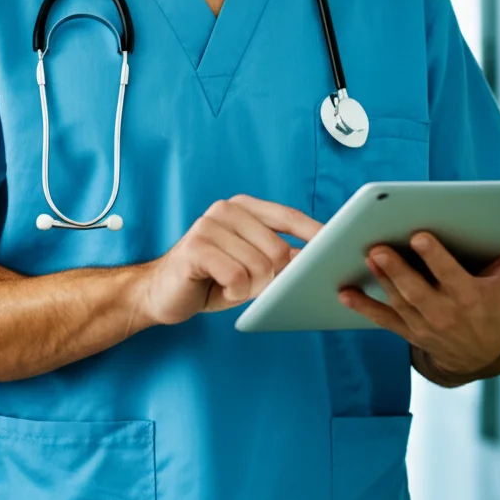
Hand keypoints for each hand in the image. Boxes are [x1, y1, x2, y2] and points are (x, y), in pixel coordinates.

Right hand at [139, 195, 322, 324]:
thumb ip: (278, 256)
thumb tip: (316, 260)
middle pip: (278, 249)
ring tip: (230, 284)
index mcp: (244, 207)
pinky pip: (237, 277)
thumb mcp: (251, 264)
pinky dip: (234, 292)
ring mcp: (209, 225)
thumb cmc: (212, 278)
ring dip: (250, 288)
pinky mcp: (196, 247)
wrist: (161, 292)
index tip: (337, 247)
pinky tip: (218, 287)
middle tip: (251, 285)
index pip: (289, 216)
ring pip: (259, 266)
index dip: (315, 233)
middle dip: (272, 278)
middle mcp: (227, 209)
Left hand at [338, 222, 499, 374]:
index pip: (451, 276)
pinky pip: (383, 319)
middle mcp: (446, 314)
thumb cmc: (494, 305)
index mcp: (470, 297)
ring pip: (399, 302)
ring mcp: (425, 325)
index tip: (419, 237)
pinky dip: (363, 307)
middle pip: (418, 290)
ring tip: (365, 256)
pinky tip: (343, 292)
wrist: (483, 354)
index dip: (436, 258)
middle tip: (378, 247)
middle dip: (398, 270)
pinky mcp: (408, 332)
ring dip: (381, 280)